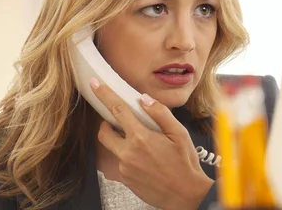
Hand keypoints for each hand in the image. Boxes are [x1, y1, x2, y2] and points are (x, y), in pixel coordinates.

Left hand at [90, 78, 213, 209]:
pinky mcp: (125, 180)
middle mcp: (128, 153)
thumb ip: (160, 113)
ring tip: (136, 142)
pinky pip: (119, 163)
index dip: (104, 95)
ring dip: (118, 141)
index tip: (95, 85)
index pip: (117, 110)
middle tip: (117, 121)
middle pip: (104, 132)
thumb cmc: (185, 164)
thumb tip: (144, 99)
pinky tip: (144, 159)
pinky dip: (127, 156)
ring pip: (111, 148)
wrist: (185, 195)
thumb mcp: (179, 133)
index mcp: (141, 138)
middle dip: (106, 124)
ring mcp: (124, 168)